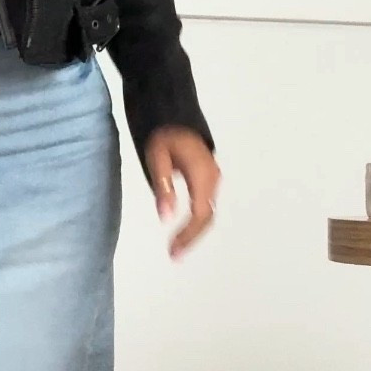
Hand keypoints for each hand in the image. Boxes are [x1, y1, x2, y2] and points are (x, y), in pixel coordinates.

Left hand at [145, 130, 219, 258]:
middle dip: (192, 238)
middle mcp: (213, 179)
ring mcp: (214, 178)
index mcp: (202, 175)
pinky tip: (183, 230)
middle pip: (207, 217)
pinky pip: (206, 205)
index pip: (200, 213)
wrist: (176, 115)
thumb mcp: (157, 158)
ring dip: (194, 231)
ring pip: (208, 212)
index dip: (188, 235)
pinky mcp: (210, 178)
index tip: (173, 251)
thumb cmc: (164, 134)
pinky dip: (196, 220)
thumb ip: (162, 187)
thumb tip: (165, 218)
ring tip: (177, 248)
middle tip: (174, 255)